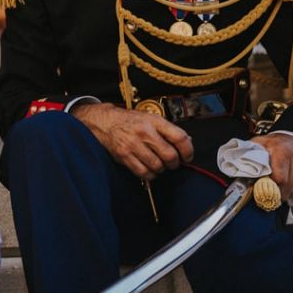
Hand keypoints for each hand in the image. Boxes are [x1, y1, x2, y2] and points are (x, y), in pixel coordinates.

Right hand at [72, 103, 193, 179]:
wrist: (104, 122)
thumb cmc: (128, 120)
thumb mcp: (149, 117)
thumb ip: (166, 129)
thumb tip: (186, 142)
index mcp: (153, 121)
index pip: (179, 137)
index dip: (188, 150)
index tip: (187, 156)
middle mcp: (144, 132)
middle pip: (170, 155)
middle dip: (174, 163)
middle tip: (172, 162)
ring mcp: (133, 145)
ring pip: (157, 166)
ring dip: (161, 169)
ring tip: (159, 164)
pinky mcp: (124, 156)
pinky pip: (143, 172)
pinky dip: (150, 174)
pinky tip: (149, 169)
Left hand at [252, 133, 292, 198]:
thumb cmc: (275, 143)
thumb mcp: (259, 144)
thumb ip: (248, 155)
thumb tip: (236, 168)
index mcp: (282, 152)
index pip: (279, 178)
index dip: (268, 187)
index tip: (259, 191)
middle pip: (286, 187)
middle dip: (274, 192)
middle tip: (265, 192)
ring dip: (283, 190)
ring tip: (275, 182)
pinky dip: (292, 188)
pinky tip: (286, 179)